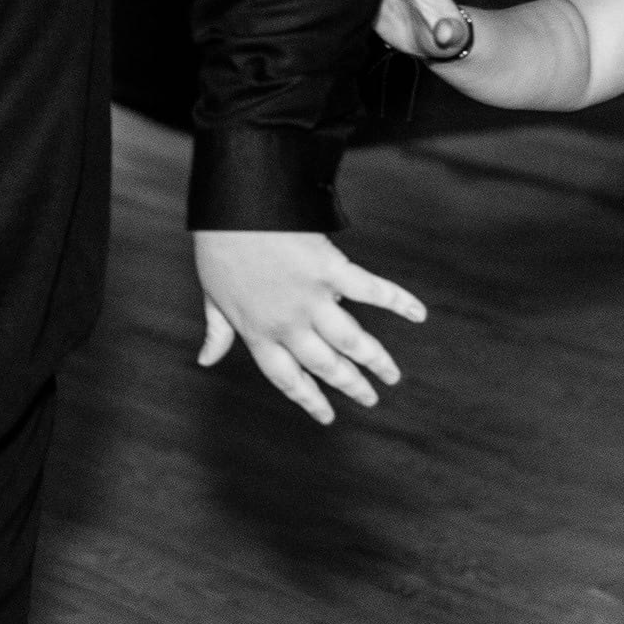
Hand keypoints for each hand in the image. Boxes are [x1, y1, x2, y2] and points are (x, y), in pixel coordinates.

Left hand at [192, 231, 422, 423]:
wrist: (234, 206)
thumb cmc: (219, 247)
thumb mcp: (212, 296)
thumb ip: (217, 331)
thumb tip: (205, 360)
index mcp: (258, 333)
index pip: (288, 379)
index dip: (309, 399)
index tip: (327, 417)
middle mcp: (288, 324)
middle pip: (327, 366)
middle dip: (351, 385)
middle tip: (371, 398)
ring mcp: (312, 298)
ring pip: (352, 341)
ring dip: (376, 361)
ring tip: (392, 375)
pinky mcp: (331, 269)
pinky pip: (371, 291)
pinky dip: (398, 301)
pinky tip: (418, 313)